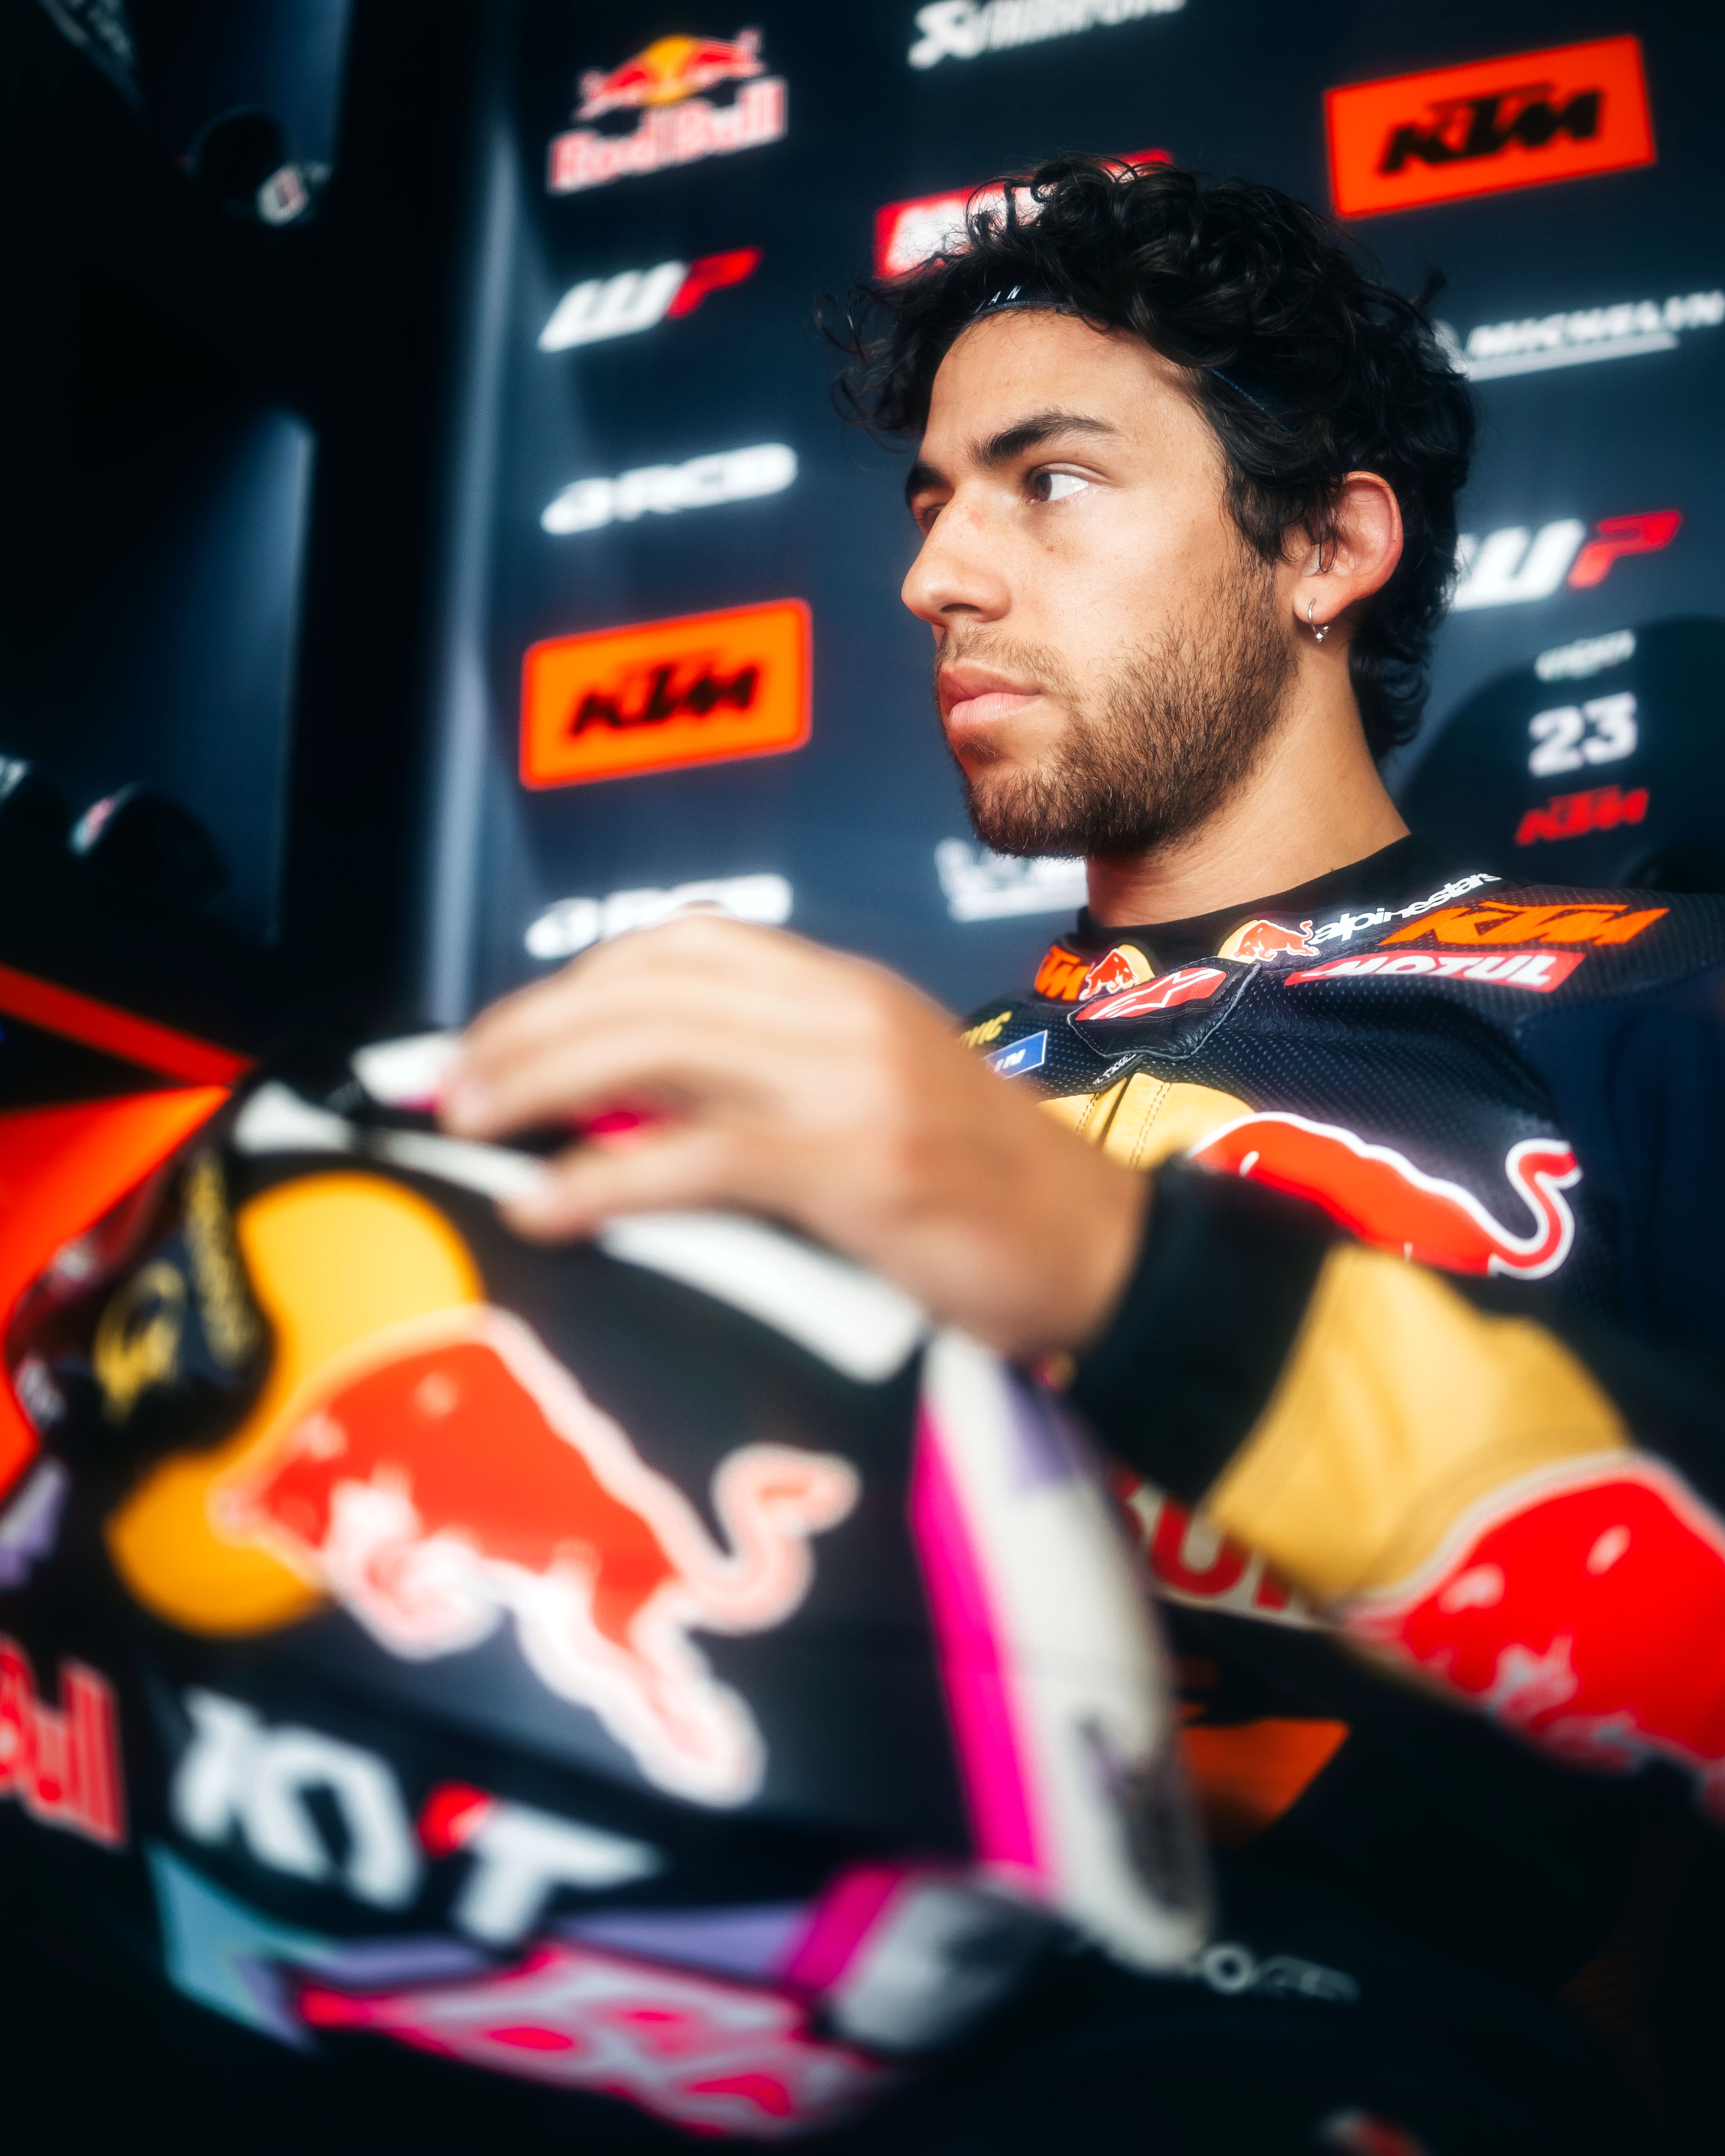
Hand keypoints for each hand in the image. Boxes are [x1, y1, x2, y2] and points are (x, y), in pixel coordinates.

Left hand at [439, 916, 1147, 1357]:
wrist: (1113, 1260)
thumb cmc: (989, 1200)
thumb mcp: (878, 1109)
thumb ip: (769, 1090)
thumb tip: (624, 1118)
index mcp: (850, 993)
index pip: (687, 946)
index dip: (576, 982)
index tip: (503, 1032)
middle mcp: (847, 1016)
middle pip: (653, 986)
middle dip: (533, 1026)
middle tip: (453, 1082)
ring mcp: (856, 1086)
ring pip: (662, 1047)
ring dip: (546, 1079)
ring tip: (472, 1123)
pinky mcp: (862, 1169)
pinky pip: (703, 1158)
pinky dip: (609, 1179)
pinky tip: (548, 1206)